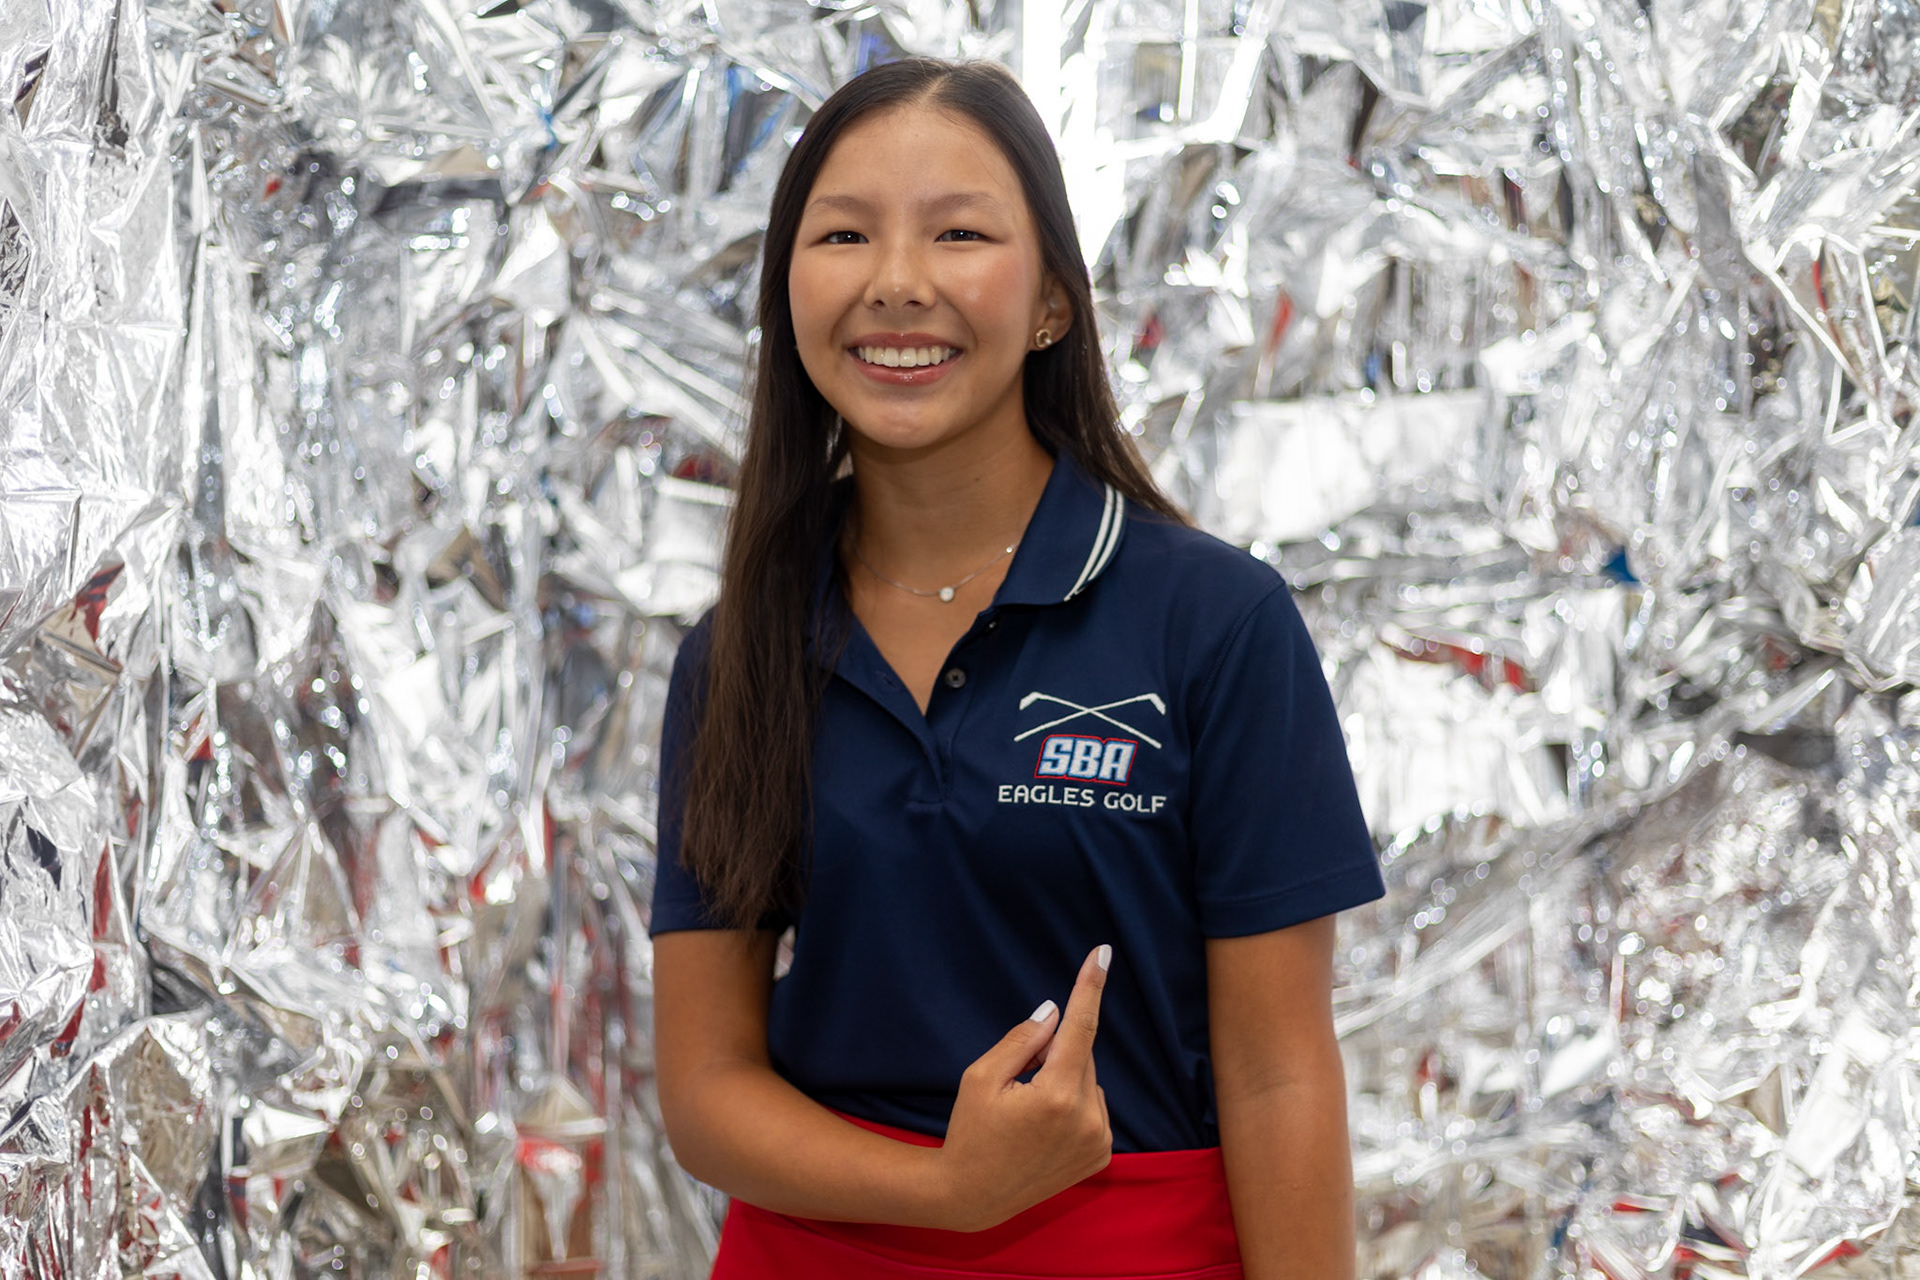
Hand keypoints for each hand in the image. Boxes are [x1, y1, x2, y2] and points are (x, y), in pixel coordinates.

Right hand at [934, 945, 1113, 1231]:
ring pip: (1089, 1081)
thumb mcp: (981, 1076)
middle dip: (1055, 1053)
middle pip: (1082, 1055)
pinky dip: (1075, 1105)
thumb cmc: (970, 1132)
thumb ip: (1022, 1039)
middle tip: (1020, 1079)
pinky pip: (1095, 1107)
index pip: (1081, 1027)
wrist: (973, 1197)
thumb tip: (1055, 1012)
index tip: (1103, 952)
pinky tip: (1046, 1130)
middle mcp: (1087, 1119)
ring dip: (1066, 1080)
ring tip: (1029, 1114)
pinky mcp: (1102, 1156)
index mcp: (1056, 1096)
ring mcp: (1098, 1140)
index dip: (1090, 986)